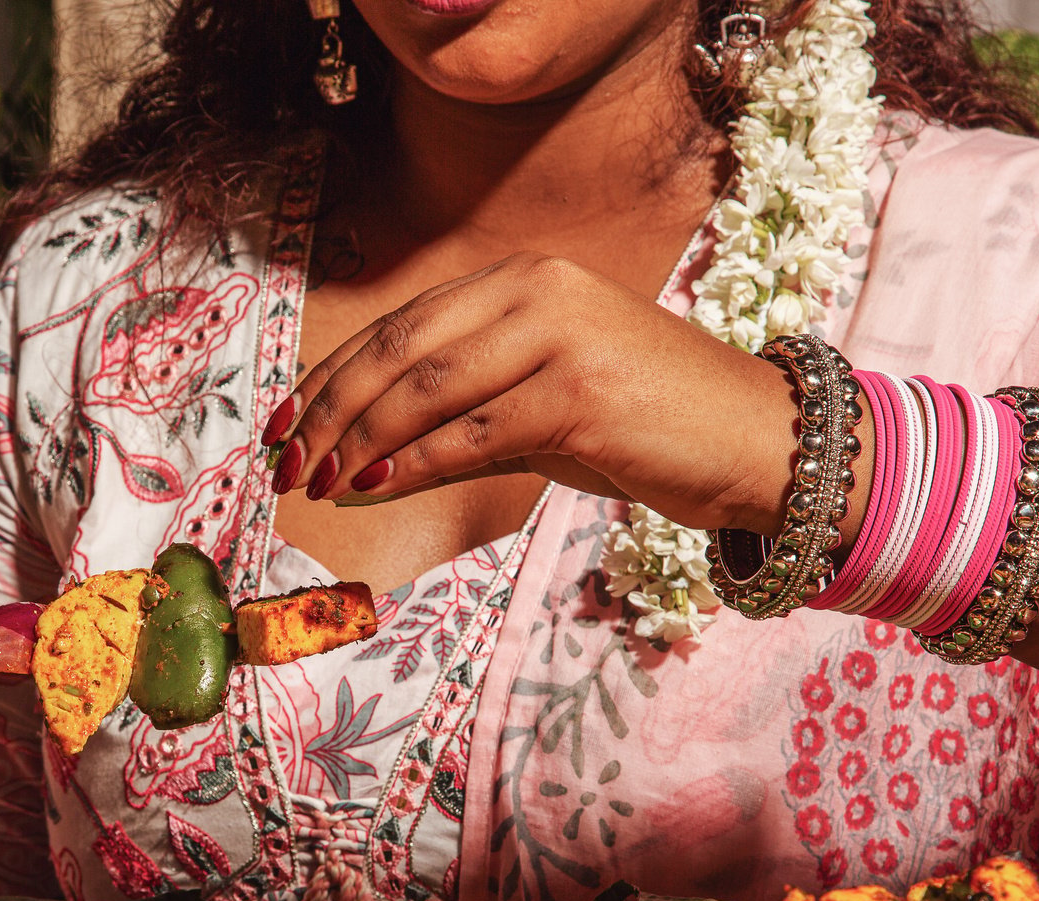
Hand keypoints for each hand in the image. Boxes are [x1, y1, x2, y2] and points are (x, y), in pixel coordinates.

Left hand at [264, 252, 801, 533]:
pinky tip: (376, 482)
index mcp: (522, 280)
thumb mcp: (540, 407)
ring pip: (428, 385)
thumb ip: (458, 415)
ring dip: (362, 436)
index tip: (283, 422)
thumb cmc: (644, 424)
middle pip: (400, 347)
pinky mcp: (582, 389)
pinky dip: (419, 459)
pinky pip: (476, 428)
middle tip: (287, 458)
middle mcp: (538, 289)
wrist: (755, 440)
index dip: (331, 375)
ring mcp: (562, 334)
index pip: (400, 324)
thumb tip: (361, 457)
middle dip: (330, 406)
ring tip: (321, 479)